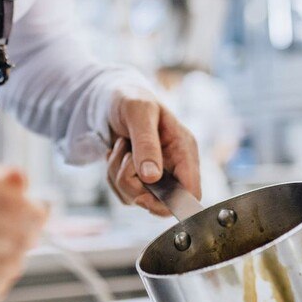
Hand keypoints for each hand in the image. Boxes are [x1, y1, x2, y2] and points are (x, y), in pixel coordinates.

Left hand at [106, 86, 200, 215]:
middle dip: (135, 186)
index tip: (143, 196)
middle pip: (161, 202)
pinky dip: (112, 176)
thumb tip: (152, 177)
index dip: (172, 203)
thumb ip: (146, 143)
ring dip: (119, 175)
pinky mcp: (139, 178)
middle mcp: (173, 166)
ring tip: (120, 146)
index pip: (191, 192)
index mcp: (184, 150)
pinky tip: (116, 154)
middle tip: (126, 160)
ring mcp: (156, 174)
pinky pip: (123, 193)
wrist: (110, 98)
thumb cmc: (131, 99)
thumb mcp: (139, 112)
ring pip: (137, 198)